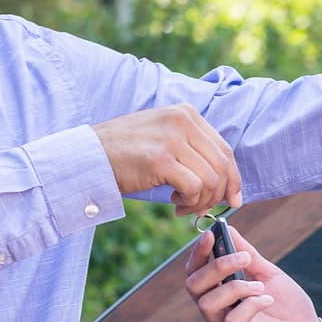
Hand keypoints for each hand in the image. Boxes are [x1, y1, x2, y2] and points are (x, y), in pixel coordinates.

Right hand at [92, 104, 241, 215]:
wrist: (88, 155)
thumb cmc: (125, 152)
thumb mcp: (163, 137)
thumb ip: (191, 149)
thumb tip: (223, 181)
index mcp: (186, 113)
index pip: (225, 149)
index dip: (232, 178)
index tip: (232, 199)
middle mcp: (183, 121)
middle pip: (222, 164)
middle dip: (217, 194)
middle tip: (200, 208)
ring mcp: (172, 138)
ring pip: (210, 178)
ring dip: (201, 201)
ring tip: (182, 205)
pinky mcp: (160, 159)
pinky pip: (194, 187)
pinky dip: (189, 201)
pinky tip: (174, 202)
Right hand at [185, 226, 321, 321]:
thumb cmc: (289, 307)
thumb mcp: (268, 274)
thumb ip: (247, 255)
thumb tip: (228, 229)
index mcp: (221, 294)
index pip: (195, 272)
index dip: (198, 253)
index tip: (211, 234)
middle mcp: (218, 312)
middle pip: (193, 285)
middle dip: (215, 266)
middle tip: (244, 258)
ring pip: (207, 303)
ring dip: (235, 286)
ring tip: (260, 286)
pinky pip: (231, 321)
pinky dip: (250, 304)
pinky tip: (268, 300)